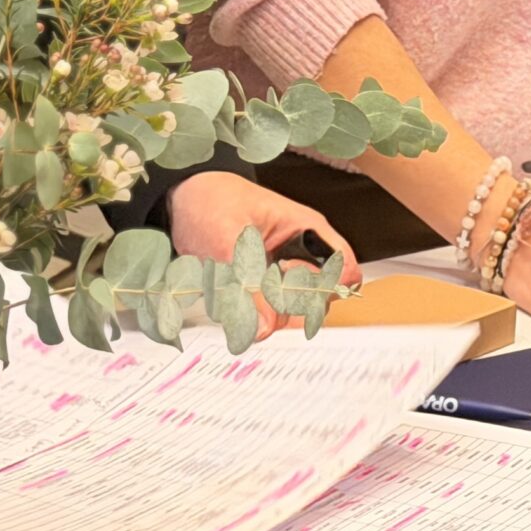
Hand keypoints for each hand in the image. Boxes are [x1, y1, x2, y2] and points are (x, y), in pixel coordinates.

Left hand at [165, 171, 361, 341]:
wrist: (186, 201)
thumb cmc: (212, 202)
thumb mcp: (228, 241)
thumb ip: (247, 284)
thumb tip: (264, 328)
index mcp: (308, 231)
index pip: (344, 272)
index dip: (324, 289)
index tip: (289, 289)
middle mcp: (301, 256)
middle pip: (317, 301)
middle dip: (281, 303)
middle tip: (249, 286)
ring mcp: (283, 275)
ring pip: (286, 313)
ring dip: (255, 308)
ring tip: (227, 281)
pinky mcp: (264, 289)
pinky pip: (263, 316)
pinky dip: (241, 311)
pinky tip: (224, 287)